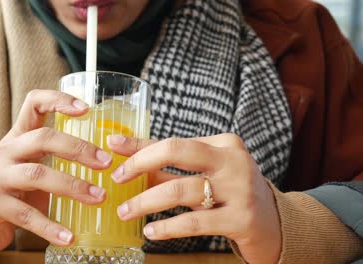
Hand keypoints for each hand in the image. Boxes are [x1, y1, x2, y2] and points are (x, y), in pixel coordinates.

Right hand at [0, 90, 111, 255]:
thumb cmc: (16, 187)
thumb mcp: (31, 162)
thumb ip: (56, 154)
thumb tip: (105, 156)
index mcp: (18, 136)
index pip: (33, 103)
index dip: (58, 100)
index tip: (86, 109)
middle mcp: (6, 151)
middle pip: (42, 139)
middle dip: (78, 149)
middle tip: (105, 162)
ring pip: (37, 175)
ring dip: (72, 186)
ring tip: (98, 197)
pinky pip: (27, 215)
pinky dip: (50, 226)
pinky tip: (69, 236)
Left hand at [107, 134, 280, 263]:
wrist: (275, 225)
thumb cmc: (232, 195)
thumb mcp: (205, 176)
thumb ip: (170, 169)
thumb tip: (128, 162)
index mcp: (224, 143)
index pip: (173, 142)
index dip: (140, 145)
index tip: (113, 145)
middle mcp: (233, 161)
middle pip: (177, 151)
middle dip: (140, 162)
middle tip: (117, 177)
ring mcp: (240, 189)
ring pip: (181, 189)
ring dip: (146, 201)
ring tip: (125, 211)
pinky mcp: (241, 219)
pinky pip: (194, 222)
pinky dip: (167, 227)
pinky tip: (150, 231)